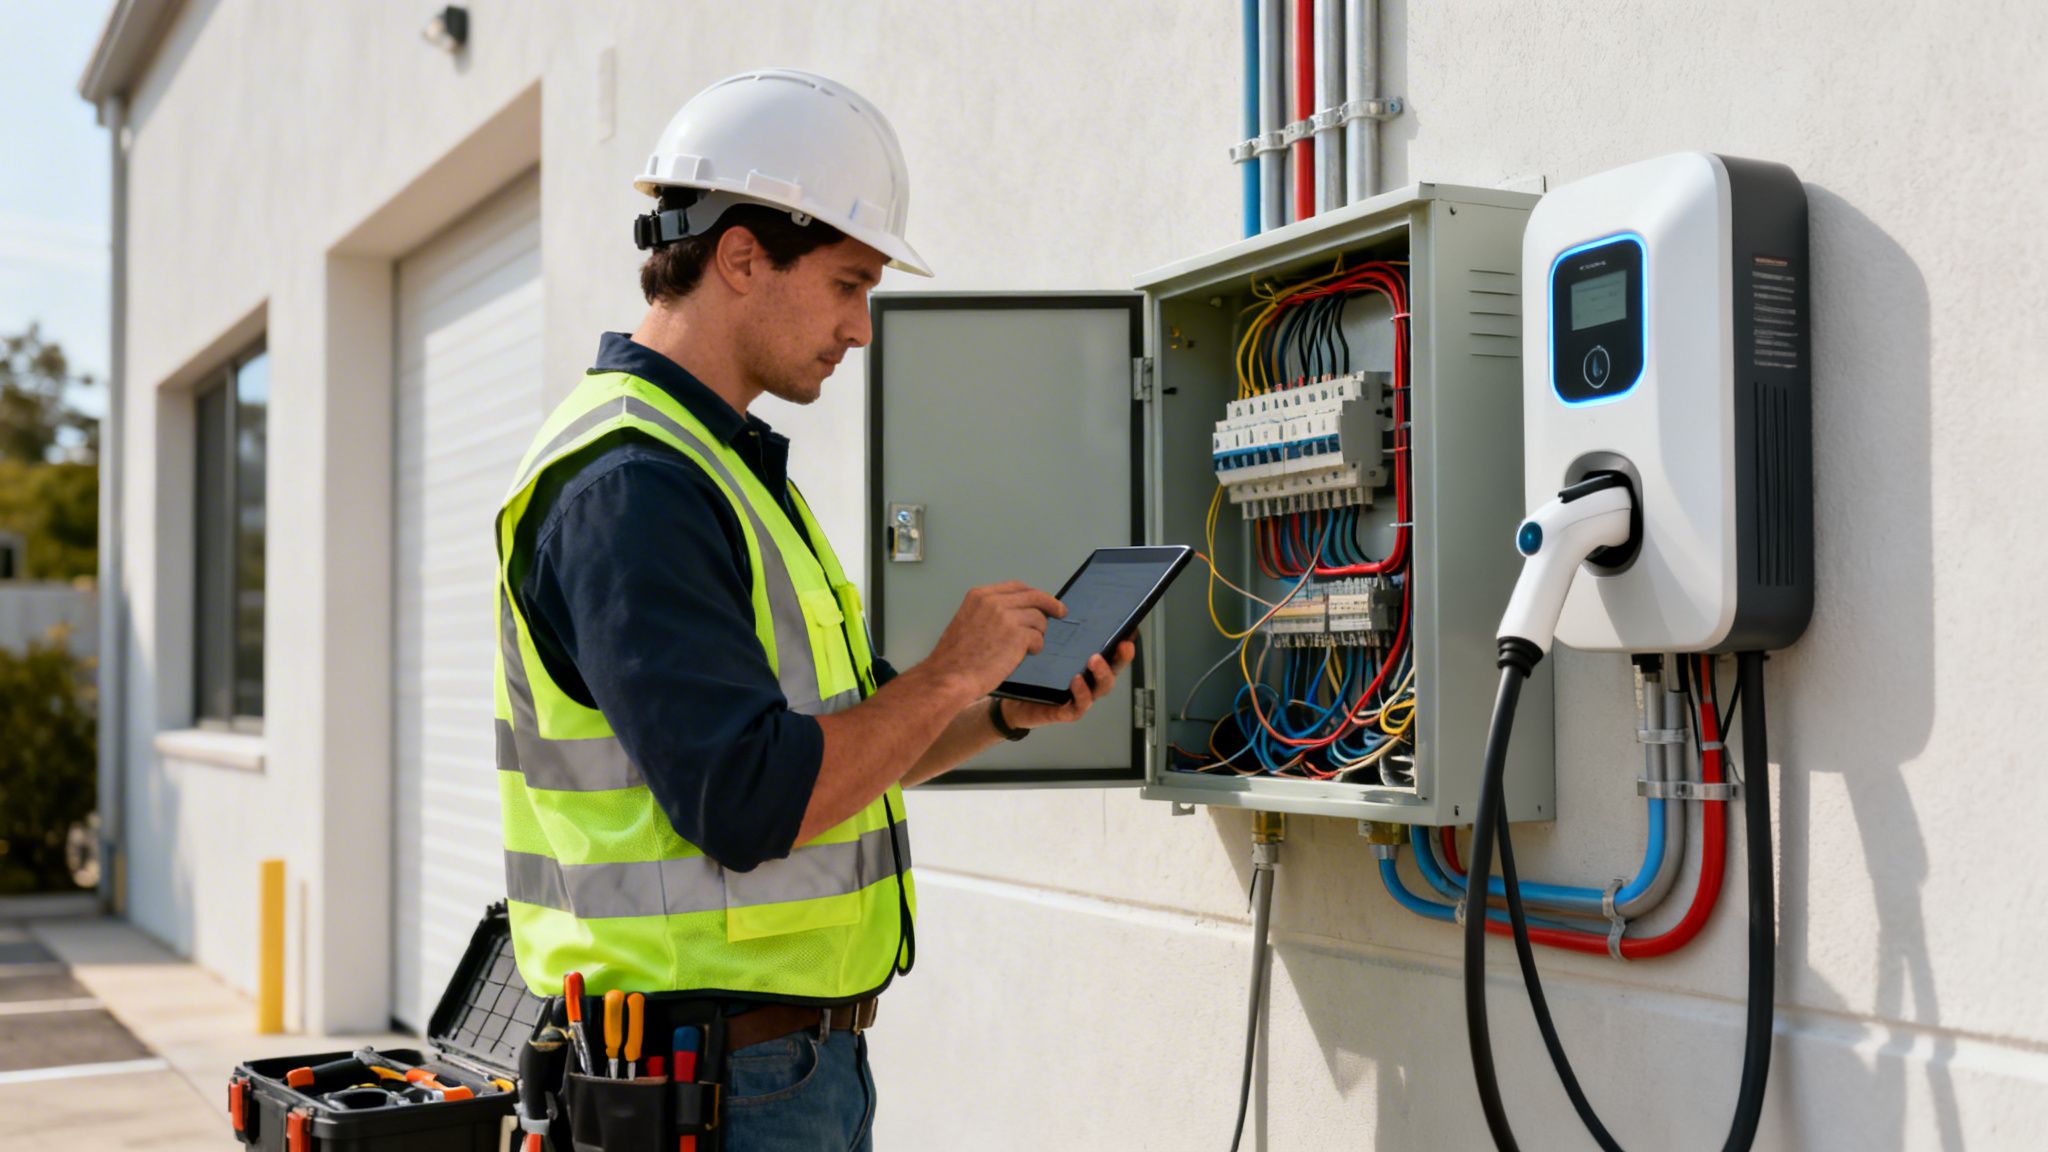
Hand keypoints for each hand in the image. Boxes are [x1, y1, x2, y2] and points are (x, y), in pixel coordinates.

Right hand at [921, 581, 1064, 700]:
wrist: (950, 677)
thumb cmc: (956, 657)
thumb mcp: (967, 621)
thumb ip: (989, 612)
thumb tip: (1017, 612)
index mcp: (980, 595)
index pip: (1016, 587)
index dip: (1033, 594)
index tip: (1043, 601)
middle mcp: (994, 601)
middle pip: (1034, 596)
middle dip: (1050, 604)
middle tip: (1060, 612)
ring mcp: (1007, 617)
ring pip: (1039, 618)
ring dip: (1038, 632)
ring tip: (1028, 646)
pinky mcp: (1018, 635)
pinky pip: (1038, 637)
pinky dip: (1036, 646)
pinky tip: (1027, 654)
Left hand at [998, 639, 1135, 729]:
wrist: (1011, 701)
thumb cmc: (1033, 673)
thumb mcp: (1045, 649)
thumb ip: (1056, 630)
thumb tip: (1055, 601)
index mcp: (1086, 664)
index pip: (1111, 651)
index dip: (1124, 641)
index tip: (1131, 629)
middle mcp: (1089, 681)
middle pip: (1113, 669)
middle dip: (1122, 657)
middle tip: (1123, 645)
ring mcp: (1080, 697)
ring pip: (1101, 688)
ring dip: (1102, 674)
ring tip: (1095, 660)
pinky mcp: (1066, 711)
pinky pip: (1079, 706)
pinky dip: (1082, 694)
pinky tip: (1077, 681)